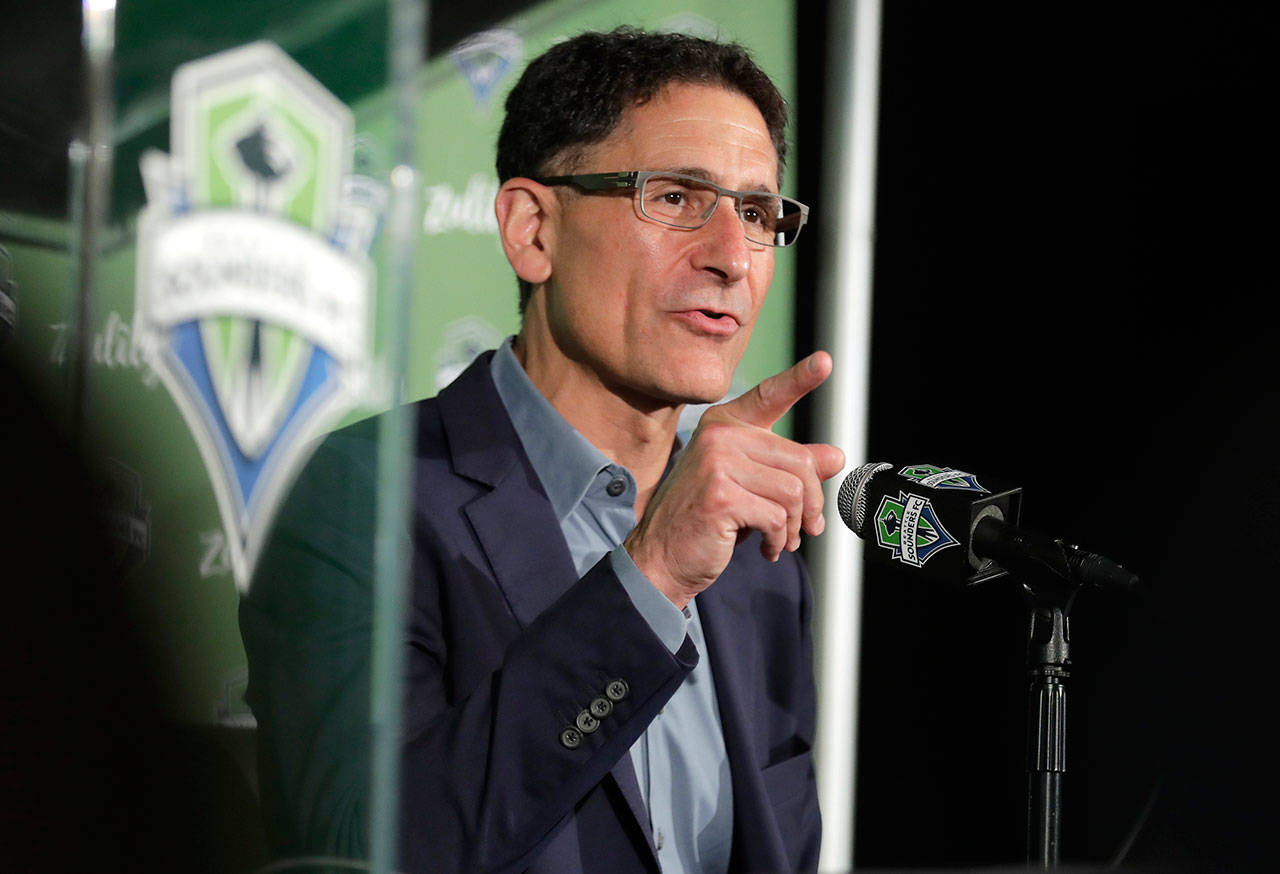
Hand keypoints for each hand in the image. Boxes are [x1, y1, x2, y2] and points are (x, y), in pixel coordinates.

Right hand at [625, 351, 845, 607]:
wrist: (661, 558)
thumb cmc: (708, 521)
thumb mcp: (753, 488)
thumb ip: (791, 469)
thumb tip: (836, 456)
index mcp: (725, 424)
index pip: (770, 397)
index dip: (800, 378)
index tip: (826, 361)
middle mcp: (719, 434)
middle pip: (798, 461)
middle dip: (810, 503)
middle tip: (807, 529)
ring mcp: (716, 462)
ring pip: (792, 491)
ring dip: (794, 525)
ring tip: (783, 541)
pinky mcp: (720, 494)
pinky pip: (776, 516)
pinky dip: (778, 540)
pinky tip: (767, 549)